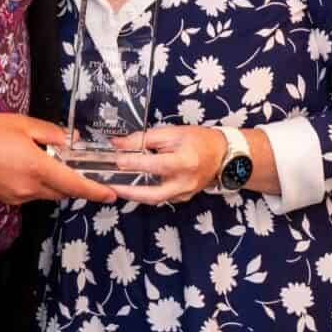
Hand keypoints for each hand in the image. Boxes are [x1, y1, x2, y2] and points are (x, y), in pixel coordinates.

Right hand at [0, 113, 114, 205]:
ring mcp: (16, 197)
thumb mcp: (23, 123)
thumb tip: (70, 141)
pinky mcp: (3, 199)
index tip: (110, 194)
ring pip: (45, 194)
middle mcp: (29, 188)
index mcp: (38, 168)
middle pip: (62, 192)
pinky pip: (28, 194)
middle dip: (72, 183)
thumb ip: (51, 133)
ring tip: (45, 162)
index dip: (95, 191)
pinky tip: (25, 168)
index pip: (75, 185)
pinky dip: (34, 184)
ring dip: (52, 183)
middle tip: (75, 168)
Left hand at [103, 126, 226, 205]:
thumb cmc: (199, 140)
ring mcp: (184, 194)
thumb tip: (119, 144)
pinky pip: (160, 198)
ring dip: (134, 194)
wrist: (223, 155)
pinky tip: (132, 186)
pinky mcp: (182, 198)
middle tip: (109, 185)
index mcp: (185, 162)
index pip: (154, 165)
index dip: (133, 162)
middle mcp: (185, 183)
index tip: (116, 158)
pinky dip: (145, 193)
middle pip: (152, 194)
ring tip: (115, 185)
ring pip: (154, 199)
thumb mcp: (172, 133)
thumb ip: (144, 139)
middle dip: (128, 192)